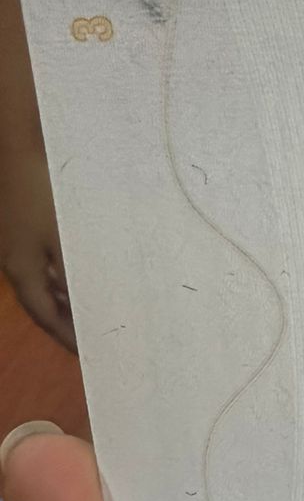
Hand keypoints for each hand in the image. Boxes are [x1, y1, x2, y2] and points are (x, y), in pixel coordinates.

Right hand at [0, 141, 75, 349]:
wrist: (16, 145)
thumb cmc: (42, 192)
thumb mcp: (63, 241)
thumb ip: (75, 278)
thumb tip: (89, 312)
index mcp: (21, 272)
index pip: (47, 319)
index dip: (67, 339)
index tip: (88, 355)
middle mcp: (13, 263)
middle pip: (42, 305)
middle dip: (66, 324)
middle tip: (91, 338)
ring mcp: (15, 244)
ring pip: (43, 283)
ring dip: (65, 300)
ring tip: (91, 312)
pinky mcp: (21, 226)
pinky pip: (43, 263)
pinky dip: (61, 276)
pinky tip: (78, 274)